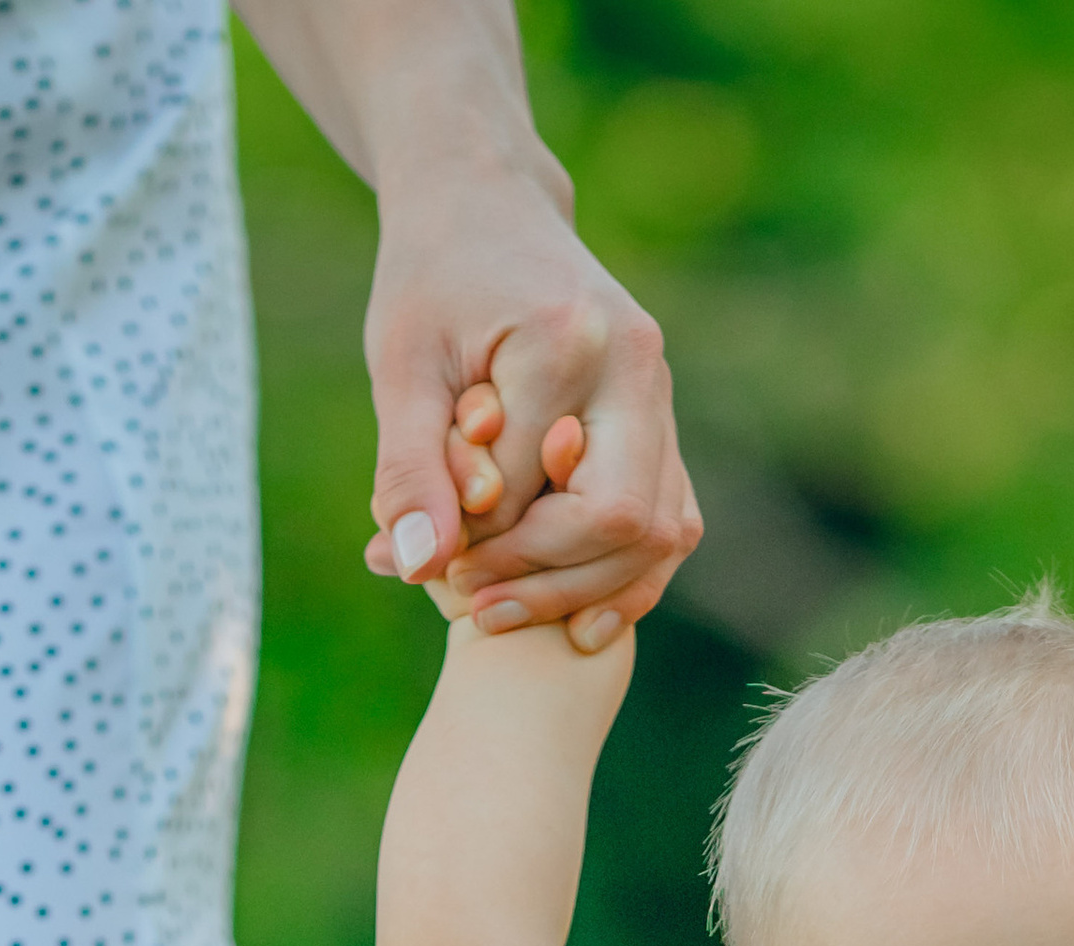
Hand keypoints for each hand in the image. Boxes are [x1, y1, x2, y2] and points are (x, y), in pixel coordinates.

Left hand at [359, 168, 700, 645]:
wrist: (488, 205)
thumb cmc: (433, 280)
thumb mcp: (402, 366)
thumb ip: (410, 467)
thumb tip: (416, 568)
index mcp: (572, 339)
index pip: (540, 491)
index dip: (490, 547)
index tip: (433, 560)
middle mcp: (638, 367)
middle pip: (624, 522)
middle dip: (547, 579)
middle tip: (471, 602)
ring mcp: (663, 395)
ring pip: (661, 535)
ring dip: (587, 590)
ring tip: (507, 609)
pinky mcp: (666, 423)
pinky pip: (671, 524)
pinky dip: (626, 579)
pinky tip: (570, 613)